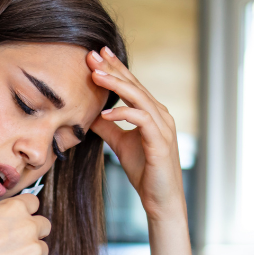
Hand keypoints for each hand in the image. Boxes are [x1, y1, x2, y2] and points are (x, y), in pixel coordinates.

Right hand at [0, 194, 50, 254]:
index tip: (17, 223)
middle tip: (14, 246)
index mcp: (14, 208)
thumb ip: (0, 218)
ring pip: (41, 251)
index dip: (25, 214)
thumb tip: (7, 225)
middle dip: (33, 233)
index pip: (33, 203)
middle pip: (44, 226)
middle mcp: (29, 226)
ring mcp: (34, 251)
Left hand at [87, 47, 185, 222]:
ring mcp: (163, 127)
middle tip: (92, 55)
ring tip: (96, 75)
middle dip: (113, 68)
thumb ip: (108, 127)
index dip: (115, 68)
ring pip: (139, 98)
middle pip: (134, 85)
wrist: (161, 199)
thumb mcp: (121, 144)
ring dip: (116, 85)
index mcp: (152, 112)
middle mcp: (160, 115)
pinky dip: (123, 113)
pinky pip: (142, 120)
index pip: (131, 85)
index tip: (96, 55)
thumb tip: (90, 114)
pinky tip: (106, 113)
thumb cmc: (145, 171)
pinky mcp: (160, 143)